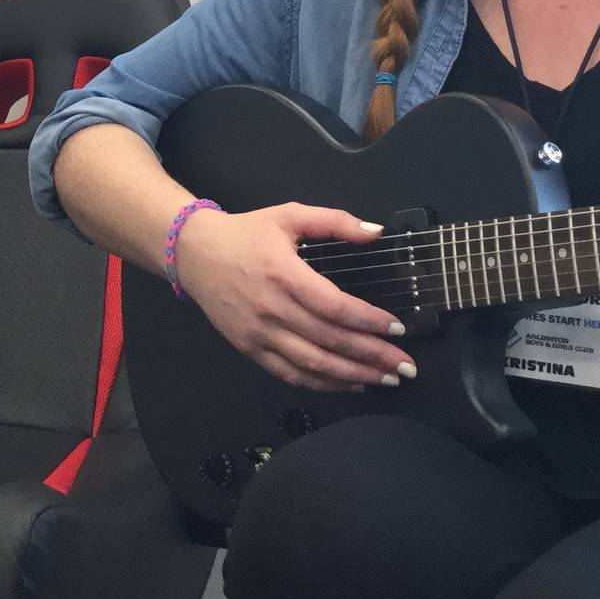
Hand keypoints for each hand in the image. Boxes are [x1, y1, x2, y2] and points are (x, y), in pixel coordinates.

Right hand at [172, 203, 414, 392]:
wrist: (193, 253)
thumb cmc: (246, 234)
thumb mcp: (288, 215)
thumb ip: (333, 221)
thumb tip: (376, 233)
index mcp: (282, 273)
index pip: (333, 306)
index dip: (367, 320)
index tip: (396, 327)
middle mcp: (270, 308)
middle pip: (329, 340)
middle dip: (372, 356)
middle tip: (406, 366)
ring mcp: (258, 334)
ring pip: (313, 364)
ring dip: (354, 375)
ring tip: (387, 379)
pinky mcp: (250, 350)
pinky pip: (291, 374)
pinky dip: (323, 384)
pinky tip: (350, 383)